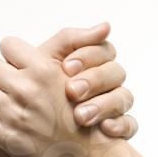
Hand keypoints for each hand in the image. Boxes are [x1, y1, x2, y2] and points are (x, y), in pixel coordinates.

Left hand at [0, 23, 133, 156]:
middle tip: (10, 84)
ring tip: (3, 101)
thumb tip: (104, 24)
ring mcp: (14, 115)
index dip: (13, 55)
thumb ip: (77, 51)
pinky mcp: (5, 138)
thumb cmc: (86, 118)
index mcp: (44, 71)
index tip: (19, 65)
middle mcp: (27, 90)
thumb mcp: (86, 78)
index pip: (8, 44)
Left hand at [41, 23, 137, 137]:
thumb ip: (68, 41)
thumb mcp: (44, 63)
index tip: (67, 67)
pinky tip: (105, 128)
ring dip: (104, 105)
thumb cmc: (36, 92)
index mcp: (91, 64)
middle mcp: (105, 84)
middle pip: (116, 72)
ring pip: (125, 98)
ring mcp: (113, 107)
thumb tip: (105, 27)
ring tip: (80, 116)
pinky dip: (120, 126)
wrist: (28, 128)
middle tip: (72, 91)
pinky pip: (129, 125)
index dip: (88, 56)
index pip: (104, 51)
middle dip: (94, 80)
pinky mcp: (117, 128)